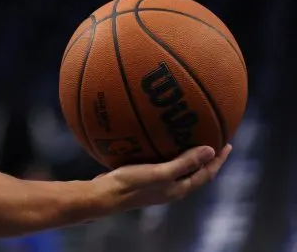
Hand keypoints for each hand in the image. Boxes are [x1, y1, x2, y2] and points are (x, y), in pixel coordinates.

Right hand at [94, 144, 231, 211]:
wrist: (107, 194)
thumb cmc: (134, 183)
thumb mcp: (161, 172)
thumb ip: (185, 162)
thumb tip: (211, 150)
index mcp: (180, 188)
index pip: (207, 174)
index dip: (219, 160)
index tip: (227, 144)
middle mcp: (173, 188)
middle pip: (197, 172)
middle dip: (207, 158)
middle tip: (214, 140)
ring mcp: (160, 185)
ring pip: (181, 169)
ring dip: (189, 156)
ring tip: (191, 139)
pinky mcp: (146, 179)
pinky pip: (165, 164)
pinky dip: (170, 154)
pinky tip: (161, 143)